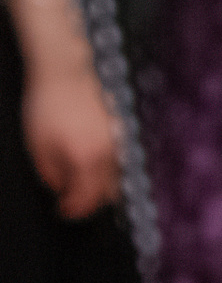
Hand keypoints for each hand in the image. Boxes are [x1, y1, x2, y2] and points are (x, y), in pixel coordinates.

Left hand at [23, 65, 118, 218]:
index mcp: (86, 161)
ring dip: (101, 186)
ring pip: (118, 178)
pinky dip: (109, 170)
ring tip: (82, 183)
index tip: (63, 211)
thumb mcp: (37, 144)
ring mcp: (119, 143)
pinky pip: (120, 160)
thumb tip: (59, 187)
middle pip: (107, 193)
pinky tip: (95, 164)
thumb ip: (50, 172)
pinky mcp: (123, 131)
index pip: (85, 199)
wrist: (67, 70)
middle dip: (90, 202)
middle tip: (73, 201)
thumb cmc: (49, 104)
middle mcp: (109, 156)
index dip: (73, 210)